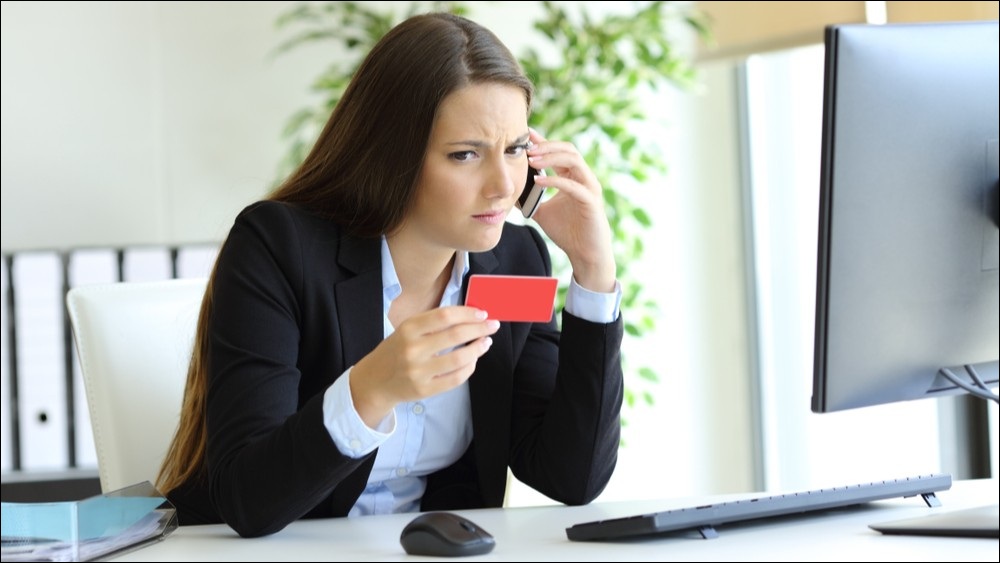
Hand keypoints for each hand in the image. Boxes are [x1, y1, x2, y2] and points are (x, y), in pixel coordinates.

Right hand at [349, 306, 498, 427]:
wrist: (375, 381)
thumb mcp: (407, 330)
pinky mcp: (424, 389)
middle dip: (479, 328)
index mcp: (408, 329)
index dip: (468, 313)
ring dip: (478, 348)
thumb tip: (470, 316)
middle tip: (492, 325)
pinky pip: (455, 378)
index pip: (445, 316)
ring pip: (459, 358)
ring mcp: (418, 371)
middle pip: (455, 335)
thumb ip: (433, 323)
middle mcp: (412, 349)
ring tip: (486, 342)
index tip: (482, 313)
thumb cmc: (396, 351)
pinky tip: (473, 360)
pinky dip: (469, 367)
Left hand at [527, 129, 616, 292]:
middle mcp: (584, 178)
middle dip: (546, 146)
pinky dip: (554, 181)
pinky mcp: (591, 201)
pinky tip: (538, 180)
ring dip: (551, 157)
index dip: (542, 141)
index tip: (525, 135)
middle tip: (526, 148)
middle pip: (568, 149)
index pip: (558, 152)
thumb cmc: (567, 232)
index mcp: (573, 177)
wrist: (584, 254)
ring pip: (573, 161)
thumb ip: (528, 199)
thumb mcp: (541, 211)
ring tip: (531, 161)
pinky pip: (573, 185)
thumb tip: (507, 192)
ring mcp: (589, 188)